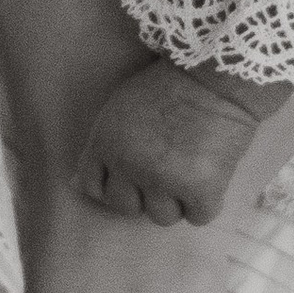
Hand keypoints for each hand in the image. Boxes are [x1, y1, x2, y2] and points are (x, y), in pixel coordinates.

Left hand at [79, 58, 264, 226]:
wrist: (218, 76)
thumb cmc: (170, 84)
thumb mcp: (121, 107)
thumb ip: (102, 145)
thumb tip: (75, 185)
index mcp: (105, 143)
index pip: (94, 188)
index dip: (114, 185)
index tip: (132, 177)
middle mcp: (129, 166)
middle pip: (126, 207)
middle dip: (143, 195)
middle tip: (165, 173)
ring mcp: (164, 180)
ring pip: (162, 217)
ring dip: (175, 201)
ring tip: (189, 173)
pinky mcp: (201, 189)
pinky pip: (198, 217)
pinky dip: (205, 204)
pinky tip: (210, 180)